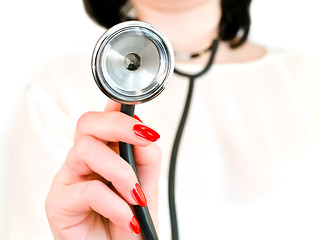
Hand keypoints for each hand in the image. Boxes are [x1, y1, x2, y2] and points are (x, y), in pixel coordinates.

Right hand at [45, 101, 160, 239]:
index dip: (117, 109)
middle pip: (88, 123)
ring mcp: (68, 178)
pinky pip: (87, 190)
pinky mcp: (58, 202)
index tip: (141, 116)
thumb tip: (144, 129)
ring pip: (86, 149)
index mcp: (103, 153)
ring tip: (136, 196)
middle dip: (119, 125)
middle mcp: (83, 161)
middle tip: (145, 137)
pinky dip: (114, 204)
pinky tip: (126, 218)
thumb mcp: (146, 185)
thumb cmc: (130, 220)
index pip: (102, 119)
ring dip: (121, 172)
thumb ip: (145, 157)